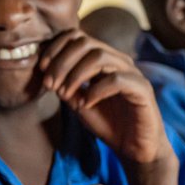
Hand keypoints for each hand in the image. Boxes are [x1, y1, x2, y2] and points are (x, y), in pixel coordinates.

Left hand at [38, 30, 173, 166]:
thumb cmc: (107, 123)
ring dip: (75, 75)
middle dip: (61, 62)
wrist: (133, 147)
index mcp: (103, 60)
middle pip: (85, 43)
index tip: (41, 69)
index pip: (77, 37)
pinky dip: (95, 90)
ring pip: (99, 57)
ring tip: (66, 94)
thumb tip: (47, 72)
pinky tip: (86, 104)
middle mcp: (118, 60)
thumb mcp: (77, 102)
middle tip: (50, 85)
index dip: (56, 49)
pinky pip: (116, 80)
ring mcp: (132, 73)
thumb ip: (64, 85)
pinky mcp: (142, 89)